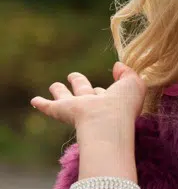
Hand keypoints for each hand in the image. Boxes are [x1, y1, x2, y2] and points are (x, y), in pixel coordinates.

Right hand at [31, 62, 146, 133]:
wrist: (108, 122)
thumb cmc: (124, 103)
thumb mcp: (133, 83)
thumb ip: (127, 73)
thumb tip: (117, 66)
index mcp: (110, 101)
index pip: (103, 92)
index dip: (105, 88)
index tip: (107, 80)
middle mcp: (93, 106)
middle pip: (84, 92)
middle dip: (79, 83)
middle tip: (73, 76)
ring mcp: (77, 110)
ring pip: (66, 98)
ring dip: (59, 91)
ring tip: (54, 86)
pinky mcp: (62, 112)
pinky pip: (50, 107)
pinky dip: (41, 104)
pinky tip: (34, 100)